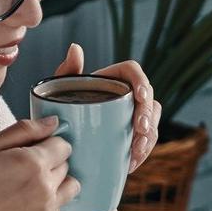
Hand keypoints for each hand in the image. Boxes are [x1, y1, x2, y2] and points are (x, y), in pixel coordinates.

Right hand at [0, 115, 77, 210]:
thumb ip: (23, 131)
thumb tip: (53, 122)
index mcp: (32, 163)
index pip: (62, 144)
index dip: (46, 142)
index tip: (29, 148)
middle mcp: (45, 185)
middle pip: (66, 162)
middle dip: (49, 160)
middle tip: (21, 167)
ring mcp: (47, 206)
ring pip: (69, 183)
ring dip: (55, 179)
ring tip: (29, 183)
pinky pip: (61, 202)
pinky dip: (50, 197)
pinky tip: (26, 198)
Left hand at [56, 42, 161, 171]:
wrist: (59, 140)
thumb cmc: (59, 110)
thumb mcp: (60, 91)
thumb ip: (66, 70)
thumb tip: (75, 48)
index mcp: (112, 79)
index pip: (133, 72)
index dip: (141, 81)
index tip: (139, 97)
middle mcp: (126, 96)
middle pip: (149, 99)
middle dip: (149, 116)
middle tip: (139, 131)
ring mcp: (132, 116)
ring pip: (153, 121)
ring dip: (149, 137)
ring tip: (136, 152)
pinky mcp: (132, 136)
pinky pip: (147, 141)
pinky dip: (143, 152)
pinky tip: (132, 162)